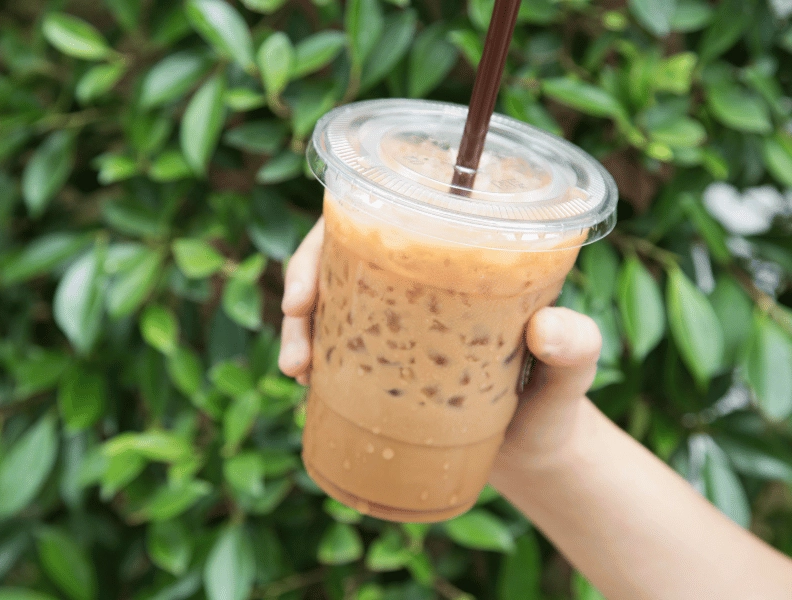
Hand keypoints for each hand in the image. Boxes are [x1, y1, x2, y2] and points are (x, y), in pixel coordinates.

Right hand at [278, 219, 601, 475]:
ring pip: (329, 298)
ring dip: (298, 327)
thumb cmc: (558, 406)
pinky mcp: (384, 357)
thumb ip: (578, 350)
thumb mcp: (573, 375)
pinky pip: (335, 342)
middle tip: (294, 329)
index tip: (306, 286)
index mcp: (460, 258)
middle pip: (342, 251)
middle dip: (302, 285)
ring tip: (296, 372)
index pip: (387, 215)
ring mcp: (397, 318)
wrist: (536, 455)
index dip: (333, 232)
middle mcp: (422, 279)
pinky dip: (312, 355)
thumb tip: (548, 329)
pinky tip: (304, 381)